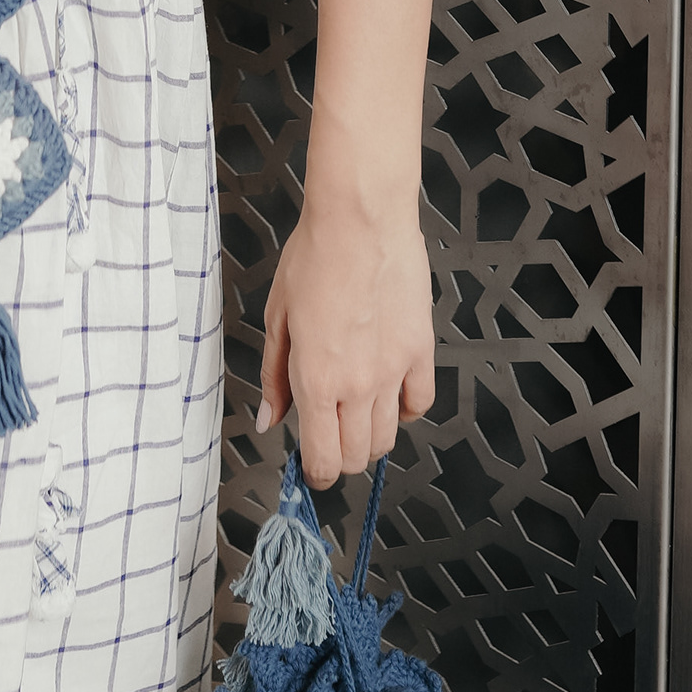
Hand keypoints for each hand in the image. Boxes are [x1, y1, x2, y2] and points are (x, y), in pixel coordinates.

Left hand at [255, 196, 436, 486]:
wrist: (361, 219)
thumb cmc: (315, 255)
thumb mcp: (277, 315)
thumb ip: (274, 375)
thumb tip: (270, 418)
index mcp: (315, 378)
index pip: (322, 458)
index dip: (315, 472)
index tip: (311, 466)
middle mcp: (356, 384)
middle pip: (356, 456)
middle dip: (340, 456)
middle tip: (329, 434)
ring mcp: (393, 370)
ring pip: (388, 438)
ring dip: (370, 437)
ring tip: (355, 412)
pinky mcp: (421, 351)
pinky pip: (419, 403)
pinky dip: (404, 409)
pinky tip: (389, 392)